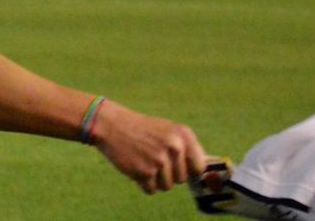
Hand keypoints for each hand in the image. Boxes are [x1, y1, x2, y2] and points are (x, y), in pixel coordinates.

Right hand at [91, 100, 206, 193]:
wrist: (111, 124)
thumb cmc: (141, 129)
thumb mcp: (167, 130)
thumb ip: (185, 149)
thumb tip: (202, 173)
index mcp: (183, 134)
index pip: (199, 166)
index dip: (189, 170)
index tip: (178, 166)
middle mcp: (175, 147)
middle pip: (182, 179)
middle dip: (168, 174)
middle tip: (153, 159)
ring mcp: (159, 160)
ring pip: (167, 186)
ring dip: (155, 179)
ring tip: (143, 161)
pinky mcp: (144, 172)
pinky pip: (151, 190)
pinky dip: (143, 183)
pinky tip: (135, 167)